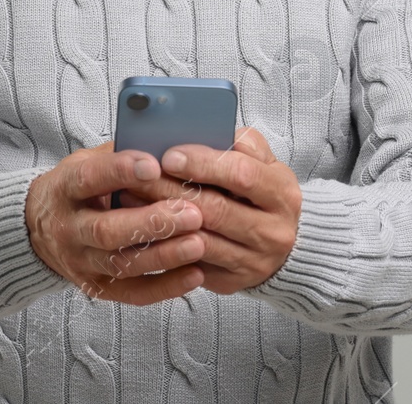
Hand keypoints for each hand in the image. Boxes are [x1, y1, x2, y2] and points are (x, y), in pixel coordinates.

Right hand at [24, 139, 208, 305]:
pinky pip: (133, 293)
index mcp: (65, 189)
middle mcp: (68, 229)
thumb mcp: (87, 161)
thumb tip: (165, 142)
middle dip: (152, 223)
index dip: (120, 171)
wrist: (40, 229)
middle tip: (192, 213)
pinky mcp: (97, 287)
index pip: (89, 179)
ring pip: (122, 264)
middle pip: (107, 230)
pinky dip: (166, 286)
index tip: (154, 164)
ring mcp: (81, 262)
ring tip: (199, 243)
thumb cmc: (77, 189)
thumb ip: (120, 154)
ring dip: (164, 256)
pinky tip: (195, 274)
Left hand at [119, 127, 301, 293]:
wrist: (280, 243)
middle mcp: (273, 231)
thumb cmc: (261, 193)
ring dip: (160, 219)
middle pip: (214, 209)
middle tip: (137, 176)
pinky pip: (191, 265)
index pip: (241, 174)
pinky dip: (163, 246)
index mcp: (282, 193)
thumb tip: (205, 130)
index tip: (169, 155)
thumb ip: (241, 143)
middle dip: (171, 190)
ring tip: (129, 198)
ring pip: (198, 241)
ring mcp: (254, 261)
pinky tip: (142, 228)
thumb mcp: (263, 162)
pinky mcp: (232, 282)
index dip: (202, 163)